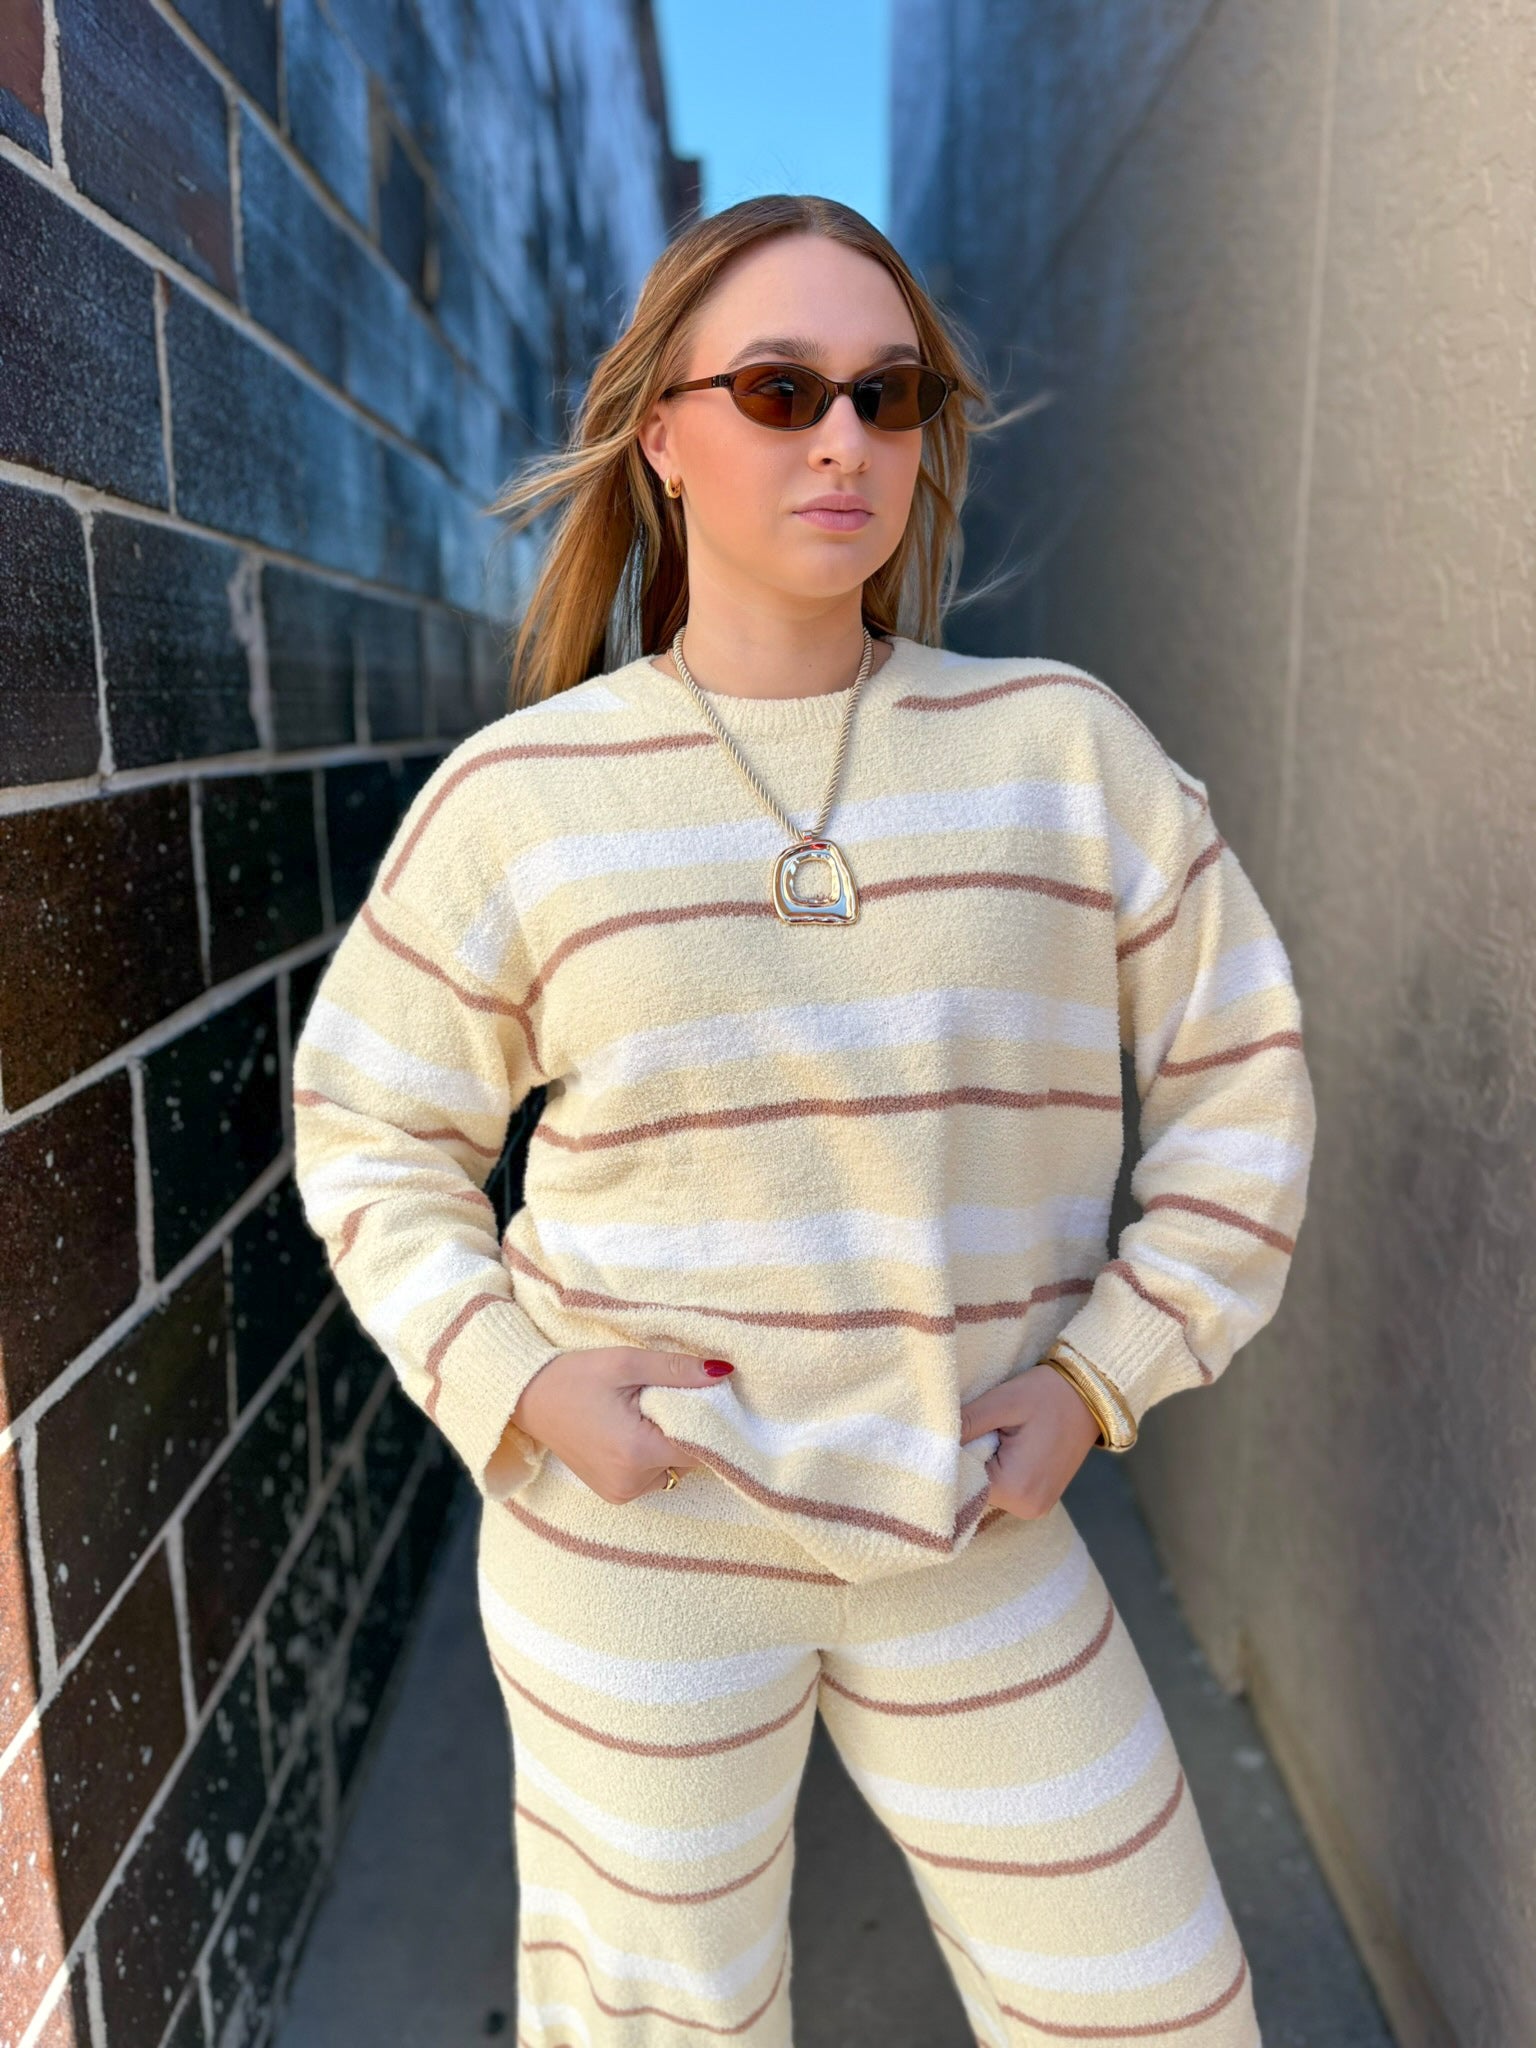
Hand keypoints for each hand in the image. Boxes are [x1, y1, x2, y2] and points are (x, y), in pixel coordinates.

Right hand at [509, 1345, 733, 1502]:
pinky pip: (652, 1477)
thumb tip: (722, 1373)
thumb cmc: (573, 1377)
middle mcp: (631, 1482)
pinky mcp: (613, 1494)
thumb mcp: (625, 1363)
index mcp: (637, 1452)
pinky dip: (651, 1455)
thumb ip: (676, 1370)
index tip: (699, 1396)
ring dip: (668, 1444)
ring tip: (641, 1414)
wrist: (526, 1398)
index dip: (707, 1420)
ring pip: (672, 1469)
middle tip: (661, 1399)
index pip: (701, 1446)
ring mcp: (620, 1493)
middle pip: (688, 1459)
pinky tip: (632, 1431)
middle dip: (685, 1430)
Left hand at [958, 1364, 1102, 1519]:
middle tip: (976, 1427)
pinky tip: (1003, 1445)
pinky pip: (1004, 1489)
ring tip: (994, 1434)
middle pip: (973, 1489)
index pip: (959, 1483)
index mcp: (1014, 1489)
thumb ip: (966, 1422)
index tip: (948, 1433)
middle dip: (967, 1461)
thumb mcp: (1003, 1401)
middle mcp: (1026, 1509)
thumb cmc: (1047, 1394)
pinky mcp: (1039, 1500)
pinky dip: (997, 1469)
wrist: (1091, 1396)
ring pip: (987, 1490)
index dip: (949, 1457)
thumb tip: (928, 1436)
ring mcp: (1035, 1508)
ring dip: (982, 1464)